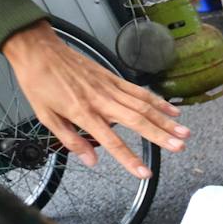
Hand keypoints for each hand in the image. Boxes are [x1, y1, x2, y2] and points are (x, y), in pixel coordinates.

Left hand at [0, 20, 188, 177]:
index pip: (112, 141)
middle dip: (161, 136)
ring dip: (165, 120)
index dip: (130, 159)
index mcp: (83, 113)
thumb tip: (91, 160)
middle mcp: (101, 100)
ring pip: (144, 106)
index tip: (144, 172)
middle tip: (180, 147)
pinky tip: (171, 111)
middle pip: (137, 121)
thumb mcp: (45, 117)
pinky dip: (158, 101)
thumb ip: (70, 140)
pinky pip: (139, 91)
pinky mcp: (113, 78)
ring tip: (184, 132)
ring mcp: (110, 88)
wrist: (38, 51)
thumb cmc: (39, 83)